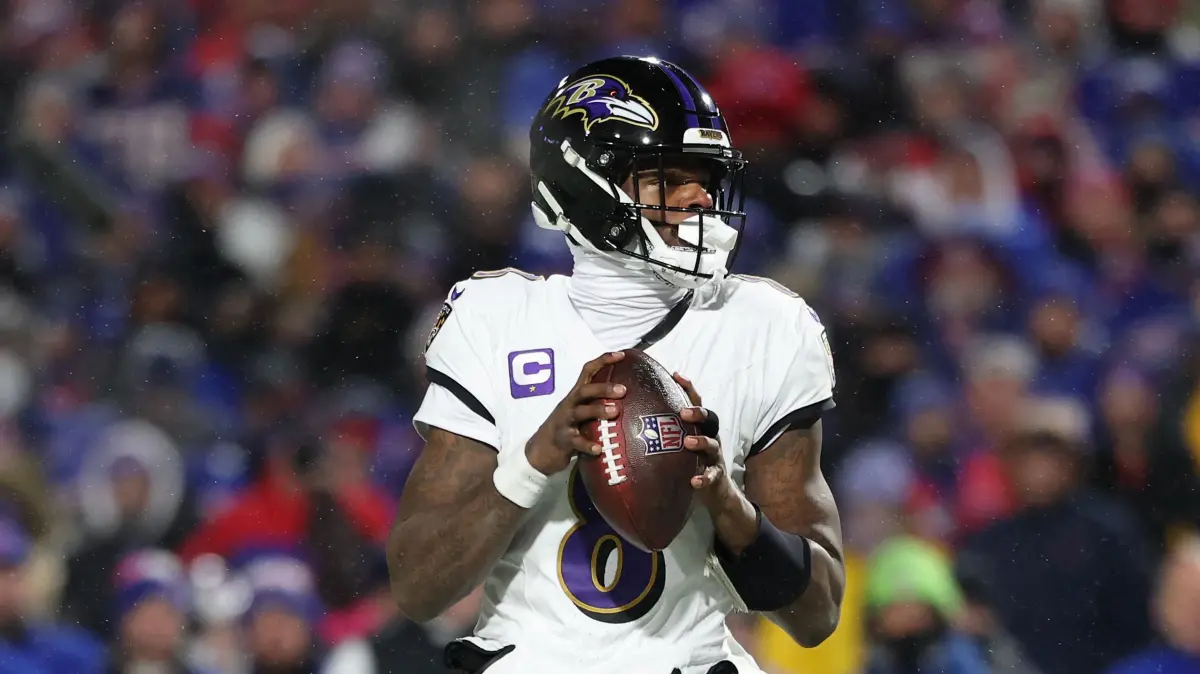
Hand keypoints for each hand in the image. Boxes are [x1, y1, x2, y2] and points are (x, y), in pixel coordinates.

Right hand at [525, 351, 627, 475]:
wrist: (541, 449)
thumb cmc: (568, 427)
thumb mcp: (580, 411)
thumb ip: (597, 403)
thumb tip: (629, 399)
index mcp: (575, 395)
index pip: (587, 371)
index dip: (603, 361)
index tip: (621, 355)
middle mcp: (569, 405)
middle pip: (584, 391)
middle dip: (603, 388)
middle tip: (623, 390)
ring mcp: (565, 422)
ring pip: (580, 412)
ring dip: (598, 410)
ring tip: (615, 412)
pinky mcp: (563, 440)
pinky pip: (576, 441)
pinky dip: (588, 445)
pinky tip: (599, 448)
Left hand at [673, 373, 737, 509]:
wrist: (714, 490)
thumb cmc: (689, 461)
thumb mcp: (678, 443)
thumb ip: (663, 430)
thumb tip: (629, 415)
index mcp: (699, 426)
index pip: (696, 402)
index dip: (688, 388)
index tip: (676, 375)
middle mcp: (710, 436)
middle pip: (709, 418)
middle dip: (697, 413)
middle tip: (683, 412)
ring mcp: (714, 456)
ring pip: (712, 444)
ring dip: (701, 441)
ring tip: (687, 443)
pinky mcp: (717, 475)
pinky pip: (712, 475)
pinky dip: (704, 478)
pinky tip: (694, 481)